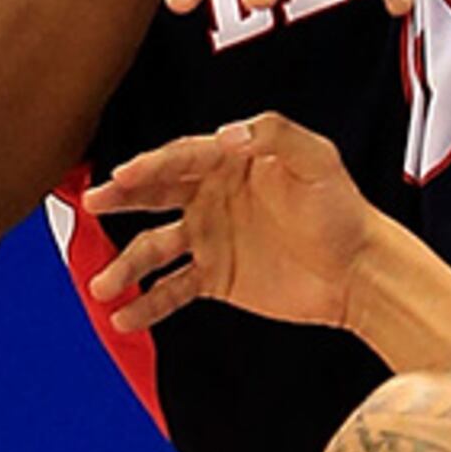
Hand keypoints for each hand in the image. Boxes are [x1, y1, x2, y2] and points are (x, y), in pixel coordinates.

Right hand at [84, 113, 376, 338]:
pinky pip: (171, 291)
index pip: (181, 158)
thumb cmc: (342, 210)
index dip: (151, 165)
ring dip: (125, 265)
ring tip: (101, 284)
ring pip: (154, 249)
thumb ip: (273, 135)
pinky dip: (146, 304)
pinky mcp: (215, 279)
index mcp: (230, 164)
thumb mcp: (316, 159)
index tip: (124, 175)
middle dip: (120, 198)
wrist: (360, 272)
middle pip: (155, 194)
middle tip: (91, 202)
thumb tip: (226, 134)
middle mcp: (212, 198)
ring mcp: (210, 240)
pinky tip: (123, 317)